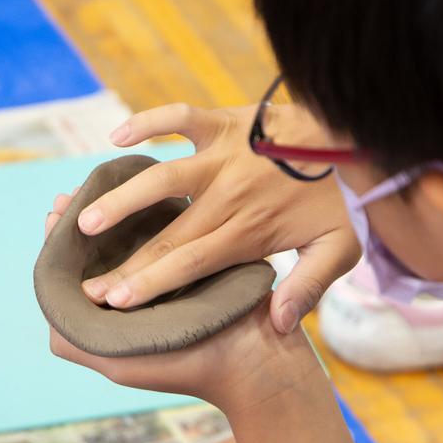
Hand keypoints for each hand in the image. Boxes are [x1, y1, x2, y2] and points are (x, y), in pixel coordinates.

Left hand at [44, 193, 318, 410]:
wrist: (255, 361)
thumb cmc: (186, 366)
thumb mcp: (118, 360)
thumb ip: (74, 341)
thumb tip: (45, 310)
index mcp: (113, 319)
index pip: (77, 278)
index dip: (61, 247)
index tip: (53, 216)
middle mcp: (137, 297)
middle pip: (100, 255)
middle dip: (82, 225)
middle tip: (68, 196)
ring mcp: (166, 279)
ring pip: (131, 240)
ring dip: (112, 214)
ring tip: (94, 187)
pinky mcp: (195, 262)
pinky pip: (165, 233)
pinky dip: (149, 213)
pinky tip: (138, 188)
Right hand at [75, 103, 359, 334]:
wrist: (358, 136)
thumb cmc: (345, 198)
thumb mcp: (340, 251)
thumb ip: (309, 286)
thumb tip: (282, 325)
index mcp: (249, 231)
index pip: (190, 263)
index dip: (151, 284)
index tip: (114, 303)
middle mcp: (228, 195)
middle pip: (167, 234)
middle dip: (125, 263)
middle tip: (87, 286)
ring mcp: (223, 156)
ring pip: (162, 179)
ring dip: (122, 200)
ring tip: (85, 222)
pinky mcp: (224, 122)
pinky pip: (179, 117)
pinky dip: (147, 122)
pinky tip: (115, 138)